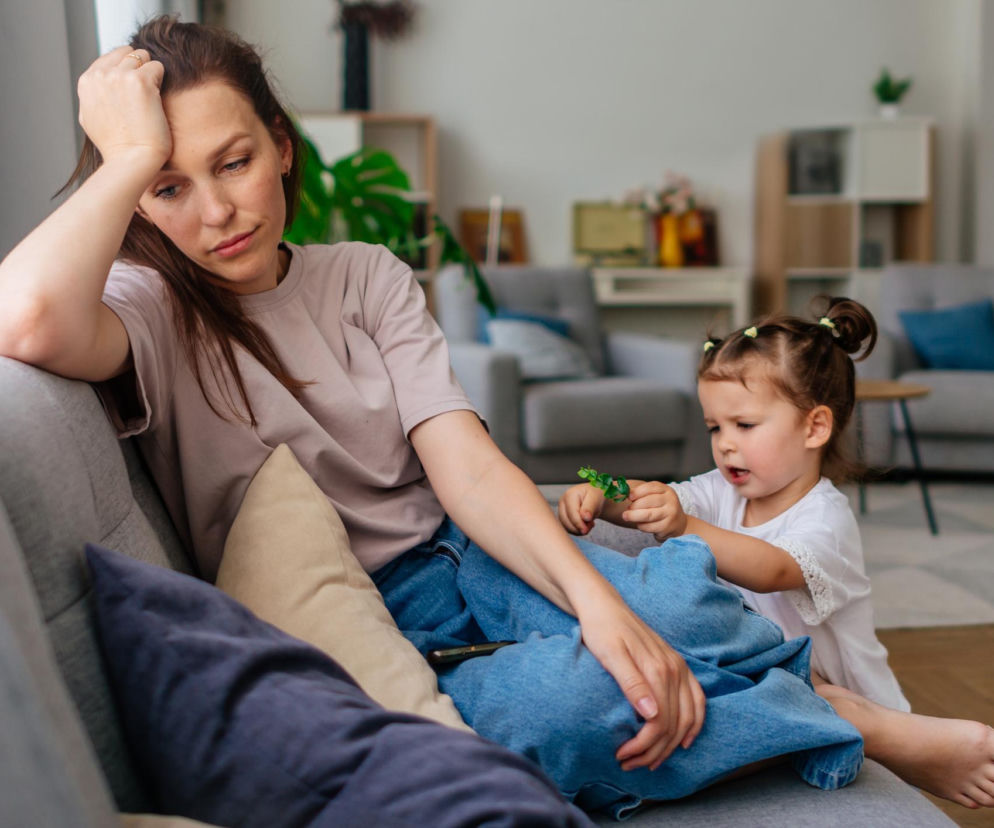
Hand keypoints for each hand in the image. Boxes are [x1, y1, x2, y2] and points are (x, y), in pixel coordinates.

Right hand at [76, 46, 170, 168]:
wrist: (131, 159)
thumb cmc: (115, 146)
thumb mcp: (90, 117)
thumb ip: (94, 95)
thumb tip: (98, 82)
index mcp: (86, 81)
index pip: (109, 57)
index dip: (125, 69)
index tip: (133, 89)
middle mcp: (100, 75)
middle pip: (126, 53)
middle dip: (138, 67)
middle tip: (144, 92)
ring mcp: (119, 76)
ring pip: (142, 56)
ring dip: (150, 73)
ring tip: (151, 97)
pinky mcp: (140, 81)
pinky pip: (157, 67)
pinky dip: (161, 80)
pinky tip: (158, 100)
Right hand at [557, 483, 605, 534]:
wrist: (594, 498)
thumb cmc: (594, 497)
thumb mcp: (596, 499)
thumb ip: (590, 508)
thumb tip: (585, 517)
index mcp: (569, 495)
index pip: (572, 514)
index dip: (580, 523)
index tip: (591, 526)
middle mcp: (562, 502)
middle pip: (566, 521)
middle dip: (580, 527)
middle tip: (592, 524)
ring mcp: (561, 510)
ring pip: (566, 527)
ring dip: (579, 530)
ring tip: (589, 524)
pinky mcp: (563, 518)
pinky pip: (567, 529)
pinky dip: (577, 530)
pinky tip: (584, 525)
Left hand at [577, 593, 705, 770]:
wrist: (603, 605)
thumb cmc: (601, 630)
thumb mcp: (609, 656)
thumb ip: (631, 684)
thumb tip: (652, 715)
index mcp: (658, 670)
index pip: (660, 722)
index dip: (643, 746)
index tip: (621, 756)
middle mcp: (674, 670)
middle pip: (674, 724)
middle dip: (654, 751)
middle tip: (630, 765)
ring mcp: (679, 667)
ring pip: (688, 717)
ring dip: (672, 744)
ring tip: (651, 761)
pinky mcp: (677, 665)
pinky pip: (697, 699)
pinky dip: (695, 723)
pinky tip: (685, 740)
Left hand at [622, 481, 686, 541]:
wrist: (678, 523)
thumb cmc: (662, 507)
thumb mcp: (656, 496)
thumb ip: (643, 493)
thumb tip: (625, 493)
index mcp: (666, 490)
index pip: (651, 487)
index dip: (637, 492)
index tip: (629, 497)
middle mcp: (670, 501)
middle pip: (648, 502)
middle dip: (634, 506)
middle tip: (626, 510)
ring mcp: (670, 514)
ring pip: (648, 515)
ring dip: (634, 516)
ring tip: (626, 516)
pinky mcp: (667, 527)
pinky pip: (649, 527)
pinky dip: (641, 526)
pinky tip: (639, 524)